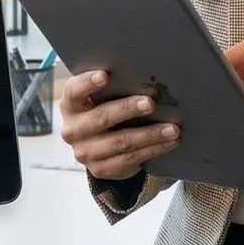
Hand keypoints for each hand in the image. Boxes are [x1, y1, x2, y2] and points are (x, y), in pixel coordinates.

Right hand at [58, 70, 180, 180]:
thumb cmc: (102, 109)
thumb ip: (113, 87)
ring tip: (173, 128)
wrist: (96, 145)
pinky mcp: (101, 169)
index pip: (75, 91)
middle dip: (128, 109)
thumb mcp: (100, 97)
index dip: (88, 83)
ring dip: (150, 135)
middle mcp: (73, 130)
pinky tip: (169, 142)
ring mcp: (85, 152)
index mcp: (70, 105)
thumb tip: (147, 75)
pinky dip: (154, 149)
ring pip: (121, 142)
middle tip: (151, 103)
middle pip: (102, 118)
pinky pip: (131, 159)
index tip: (106, 75)